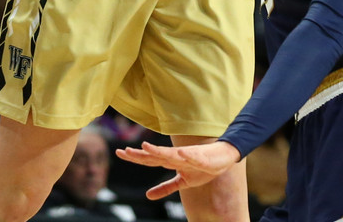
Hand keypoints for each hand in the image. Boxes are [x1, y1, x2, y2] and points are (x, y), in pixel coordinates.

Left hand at [116, 140, 240, 199]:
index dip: (135, 157)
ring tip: (145, 147)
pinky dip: (187, 155)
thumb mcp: (181, 182)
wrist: (222, 158)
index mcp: (170, 161)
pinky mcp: (201, 158)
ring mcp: (187, 156)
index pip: (149, 159)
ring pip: (170, 154)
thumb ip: (164, 188)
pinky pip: (193, 157)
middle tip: (123, 151)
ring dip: (158, 151)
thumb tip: (147, 195)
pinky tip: (180, 153)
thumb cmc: (200, 168)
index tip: (120, 153)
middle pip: (154, 155)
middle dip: (139, 154)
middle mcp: (176, 156)